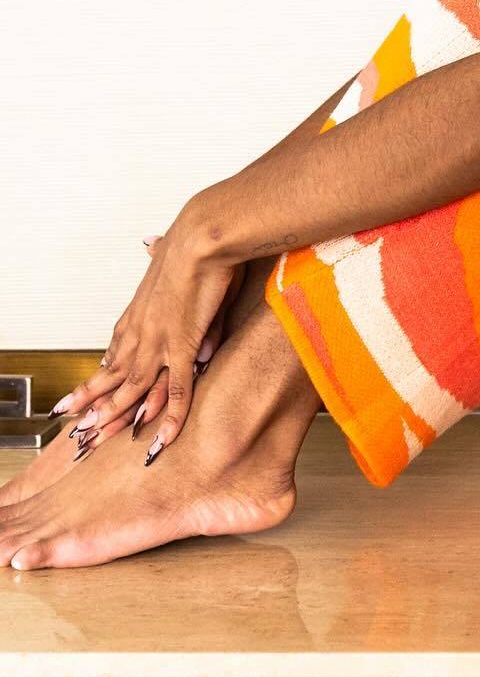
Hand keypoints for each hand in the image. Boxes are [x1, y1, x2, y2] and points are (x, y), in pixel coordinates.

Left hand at [53, 210, 241, 459]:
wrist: (202, 238)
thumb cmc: (197, 244)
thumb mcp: (173, 256)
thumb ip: (169, 274)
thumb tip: (154, 256)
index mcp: (141, 311)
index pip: (116, 350)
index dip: (103, 373)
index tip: (90, 390)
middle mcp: (143, 330)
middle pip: (115, 374)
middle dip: (96, 403)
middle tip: (79, 428)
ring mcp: (160, 341)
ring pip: (133, 388)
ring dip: (117, 415)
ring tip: (100, 439)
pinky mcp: (184, 345)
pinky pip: (177, 389)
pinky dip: (171, 415)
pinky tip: (164, 435)